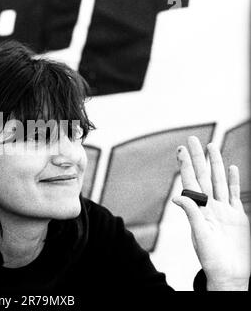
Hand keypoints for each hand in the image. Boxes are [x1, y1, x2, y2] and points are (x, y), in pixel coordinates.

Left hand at [172, 136, 249, 290]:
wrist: (230, 275)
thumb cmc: (212, 259)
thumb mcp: (199, 236)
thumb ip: (192, 214)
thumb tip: (177, 195)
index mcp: (199, 209)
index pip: (190, 181)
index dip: (185, 165)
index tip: (180, 149)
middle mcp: (210, 206)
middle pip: (204, 176)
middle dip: (198, 158)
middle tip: (193, 139)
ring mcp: (224, 210)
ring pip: (219, 180)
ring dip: (216, 164)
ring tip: (212, 146)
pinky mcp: (238, 217)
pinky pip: (234, 194)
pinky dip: (233, 180)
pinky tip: (231, 167)